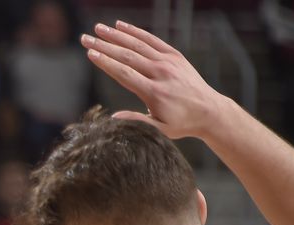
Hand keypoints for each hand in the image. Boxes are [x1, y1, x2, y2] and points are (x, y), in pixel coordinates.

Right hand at [81, 20, 230, 139]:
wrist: (209, 111)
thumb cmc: (181, 123)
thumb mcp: (159, 130)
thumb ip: (136, 121)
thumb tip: (113, 118)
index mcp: (154, 92)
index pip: (125, 73)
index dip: (106, 63)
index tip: (90, 54)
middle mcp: (161, 73)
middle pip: (127, 56)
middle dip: (104, 46)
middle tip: (85, 39)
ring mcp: (168, 62)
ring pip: (137, 45)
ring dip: (116, 35)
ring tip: (98, 29)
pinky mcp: (174, 56)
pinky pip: (151, 40)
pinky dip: (135, 32)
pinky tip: (120, 26)